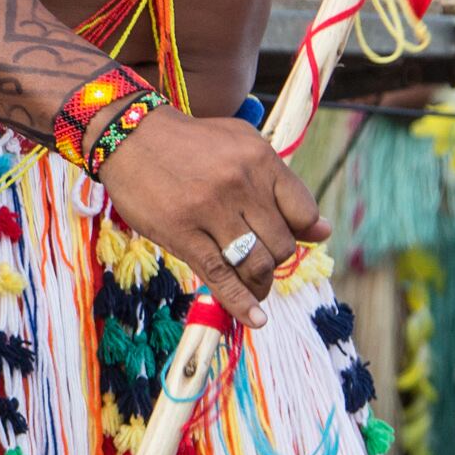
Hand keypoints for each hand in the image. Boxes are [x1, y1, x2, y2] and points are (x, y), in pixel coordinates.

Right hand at [94, 112, 323, 327]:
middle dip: (275, 260)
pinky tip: (254, 319)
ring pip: (256, 264)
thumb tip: (324, 231)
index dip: (300, 234)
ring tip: (253, 286)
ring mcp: (210, 209)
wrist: (129, 135)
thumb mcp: (242, 146)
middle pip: (282, 244)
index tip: (283, 237)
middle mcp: (240, 182)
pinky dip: (240, 303)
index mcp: (260, 158)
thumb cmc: (189, 144)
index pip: (303, 213)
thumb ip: (282, 185)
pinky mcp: (182, 232)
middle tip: (259, 261)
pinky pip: (220, 275)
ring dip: (259, 283)